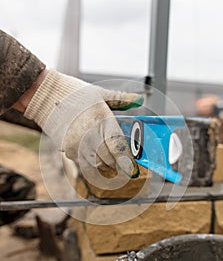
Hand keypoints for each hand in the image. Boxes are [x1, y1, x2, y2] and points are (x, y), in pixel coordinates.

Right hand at [24, 70, 142, 177]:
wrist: (45, 95)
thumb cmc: (74, 93)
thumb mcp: (100, 94)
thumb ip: (121, 100)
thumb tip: (139, 99)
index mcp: (102, 122)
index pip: (118, 149)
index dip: (126, 161)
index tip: (131, 167)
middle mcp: (90, 136)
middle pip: (109, 160)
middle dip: (117, 163)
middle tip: (122, 164)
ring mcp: (77, 145)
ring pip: (96, 164)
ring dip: (104, 164)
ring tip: (108, 159)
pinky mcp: (67, 149)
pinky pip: (82, 162)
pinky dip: (90, 161)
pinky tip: (92, 153)